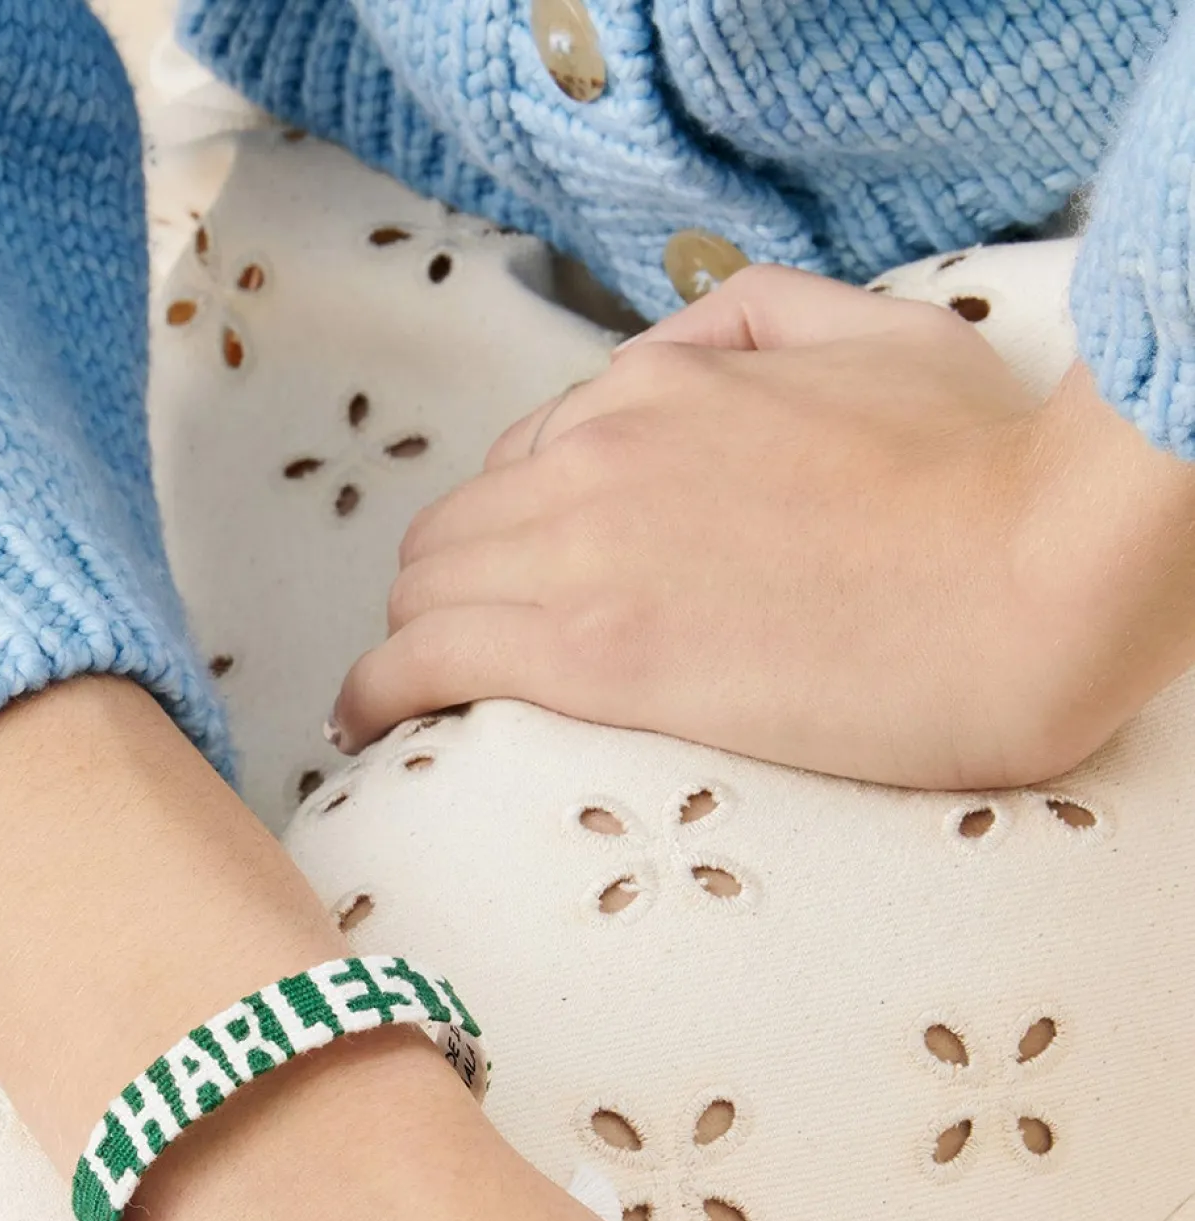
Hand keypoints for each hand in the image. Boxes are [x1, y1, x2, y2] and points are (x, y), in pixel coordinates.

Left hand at [333, 266, 1194, 789]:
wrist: (1032, 577)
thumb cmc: (986, 473)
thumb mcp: (880, 336)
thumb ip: (763, 320)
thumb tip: (677, 341)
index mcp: (660, 390)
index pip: (519, 465)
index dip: (505, 535)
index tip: (509, 588)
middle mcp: (599, 457)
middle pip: (452, 530)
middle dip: (444, 593)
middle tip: (457, 661)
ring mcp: (586, 553)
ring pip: (424, 591)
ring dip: (411, 643)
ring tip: (413, 704)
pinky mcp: (590, 654)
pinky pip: (425, 660)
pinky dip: (377, 691)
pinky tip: (365, 725)